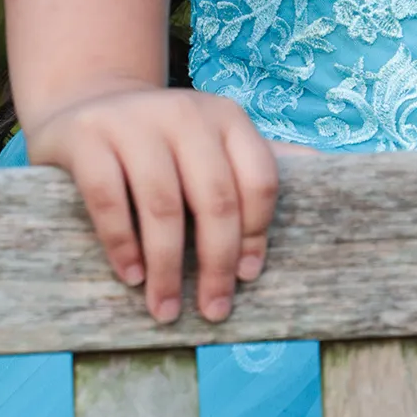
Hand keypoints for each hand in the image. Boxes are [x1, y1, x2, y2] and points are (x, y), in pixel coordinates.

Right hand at [23, 81, 279, 322]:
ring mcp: (133, 122)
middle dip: (217, 263)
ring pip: (162, 204)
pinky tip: (131, 276)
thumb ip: (257, 161)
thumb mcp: (213, 142)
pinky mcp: (88, 137)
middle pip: (215, 197)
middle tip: (213, 310)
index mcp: (226, 117)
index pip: (258, 179)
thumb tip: (329, 173)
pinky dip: (122, 243)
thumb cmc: (163, 142)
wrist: (86, 106)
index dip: (257, 234)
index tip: (248, 277)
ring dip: (168, 266)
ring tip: (166, 308)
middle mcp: (185, 112)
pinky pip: (109, 198)